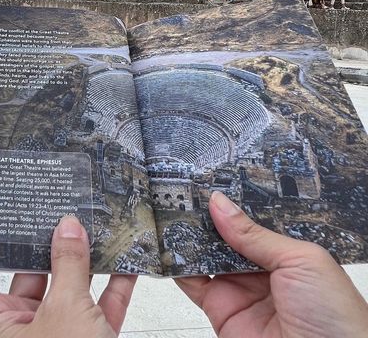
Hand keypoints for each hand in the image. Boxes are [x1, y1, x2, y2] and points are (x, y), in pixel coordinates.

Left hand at [0, 216, 135, 337]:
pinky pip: (97, 307)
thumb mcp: (65, 314)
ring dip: (84, 260)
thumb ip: (68, 266)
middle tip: (55, 207)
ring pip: (67, 287)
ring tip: (93, 225)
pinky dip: (112, 286)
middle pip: (28, 272)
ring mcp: (55, 333)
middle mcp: (20, 327)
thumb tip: (68, 226)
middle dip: (46, 242)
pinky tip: (124, 260)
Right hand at [176, 191, 367, 337]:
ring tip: (172, 212)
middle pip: (223, 235)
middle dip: (205, 215)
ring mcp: (239, 289)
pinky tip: (170, 246)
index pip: (250, 220)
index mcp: (285, 252)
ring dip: (188, 236)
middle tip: (185, 193)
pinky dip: (176, 266)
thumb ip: (256, 234)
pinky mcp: (220, 309)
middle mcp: (260, 269)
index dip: (231, 203)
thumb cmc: (336, 322)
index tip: (210, 184)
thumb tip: (221, 204)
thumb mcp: (301, 262)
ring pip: (204, 255)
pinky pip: (192, 283)